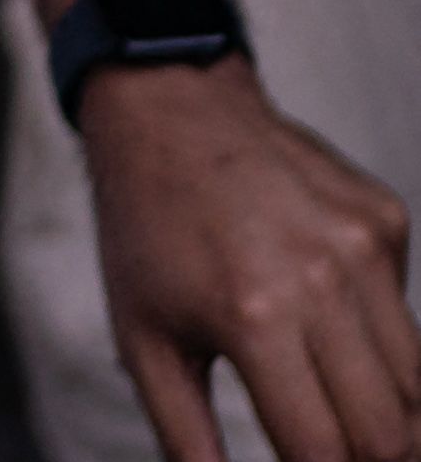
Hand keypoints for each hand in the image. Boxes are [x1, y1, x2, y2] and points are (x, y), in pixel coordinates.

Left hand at [82, 57, 419, 461]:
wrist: (169, 109)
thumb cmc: (146, 230)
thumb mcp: (142, 335)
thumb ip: (185, 433)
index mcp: (254, 315)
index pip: (325, 450)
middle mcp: (322, 280)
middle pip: (390, 430)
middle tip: (336, 458)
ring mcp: (365, 247)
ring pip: (418, 382)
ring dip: (394, 420)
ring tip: (353, 426)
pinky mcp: (388, 221)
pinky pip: (407, 315)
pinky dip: (384, 344)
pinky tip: (333, 325)